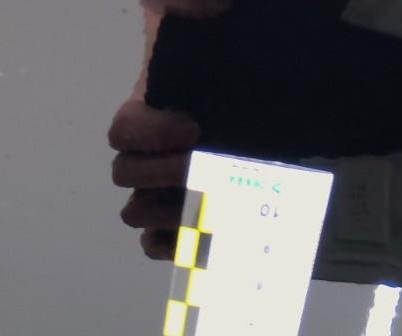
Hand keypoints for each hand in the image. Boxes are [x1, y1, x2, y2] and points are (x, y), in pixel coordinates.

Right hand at [109, 1, 228, 259]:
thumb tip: (167, 5)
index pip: (124, 131)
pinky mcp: (197, 214)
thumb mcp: (201, 19)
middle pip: (126, 176)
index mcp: (151, 110)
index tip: (192, 126)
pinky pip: (161, 242)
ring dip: (165, 211)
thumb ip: (183, 10)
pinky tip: (190, 239)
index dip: (149, 134)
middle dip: (161, 174)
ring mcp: (172, 186)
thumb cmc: (234, 53)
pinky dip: (168, 246)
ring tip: (206, 202)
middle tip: (204, 162)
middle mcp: (154, 151)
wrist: (276, 82)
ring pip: (137, 212)